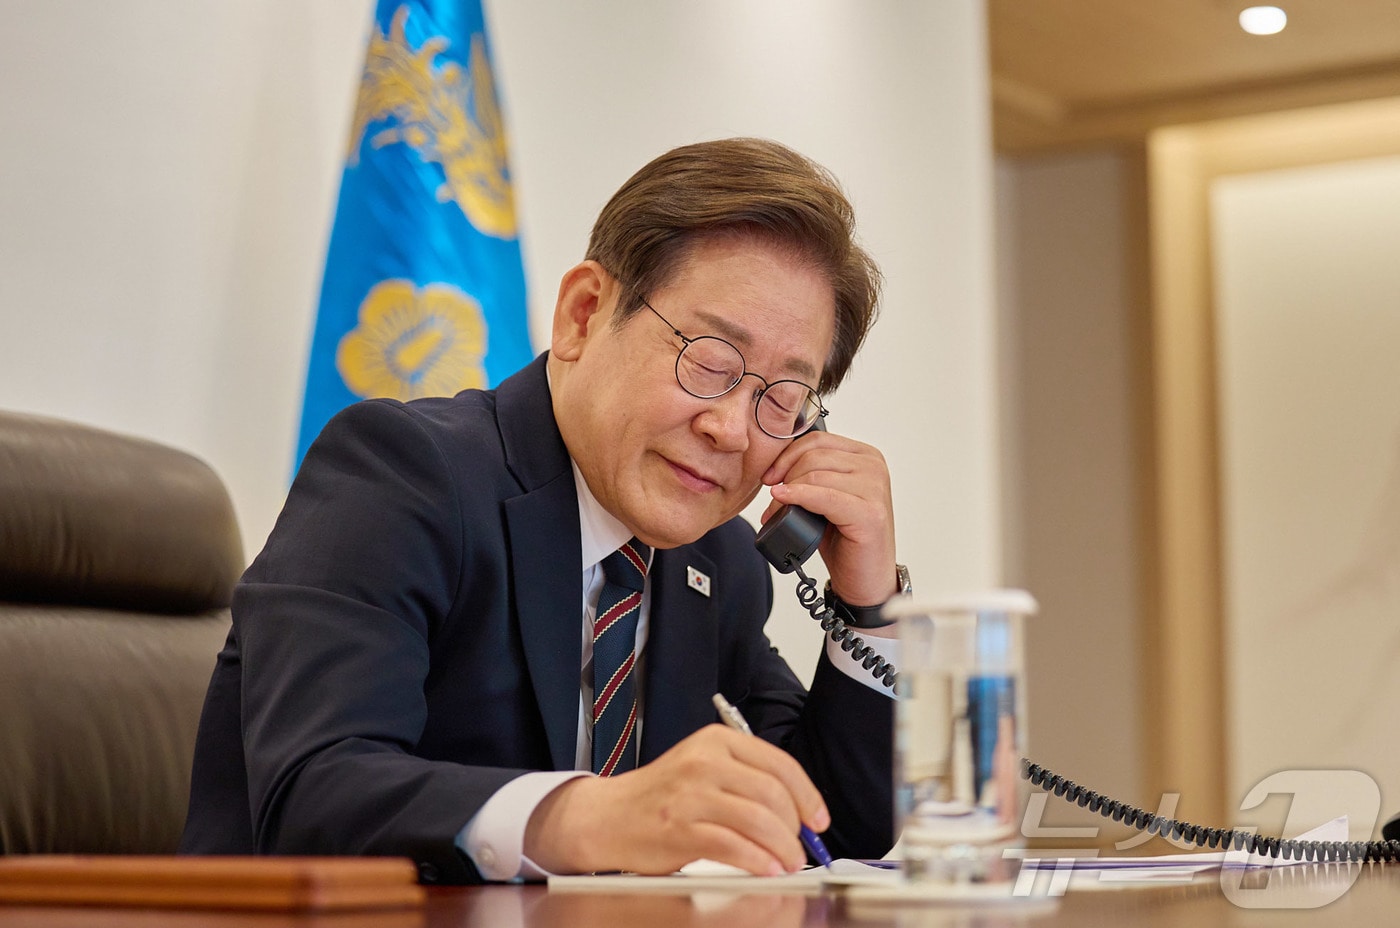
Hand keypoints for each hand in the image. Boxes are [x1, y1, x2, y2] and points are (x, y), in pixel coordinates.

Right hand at [522, 724, 829, 875]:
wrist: (608, 816)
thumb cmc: (662, 797)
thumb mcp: (704, 769)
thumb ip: (747, 781)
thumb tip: (800, 813)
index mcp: (716, 740)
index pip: (780, 764)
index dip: (808, 796)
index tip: (819, 821)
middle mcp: (704, 762)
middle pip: (773, 794)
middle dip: (796, 827)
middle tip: (802, 849)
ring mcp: (690, 795)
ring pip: (758, 820)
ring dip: (783, 848)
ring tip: (788, 863)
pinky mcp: (680, 829)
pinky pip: (734, 846)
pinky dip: (758, 861)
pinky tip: (767, 869)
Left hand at [759, 429, 897, 607]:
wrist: (865, 579)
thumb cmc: (846, 539)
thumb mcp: (825, 497)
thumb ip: (810, 474)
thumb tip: (773, 468)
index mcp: (865, 457)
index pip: (818, 440)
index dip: (787, 455)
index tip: (770, 475)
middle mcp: (874, 467)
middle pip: (815, 455)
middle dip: (785, 475)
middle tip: (772, 499)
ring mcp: (875, 489)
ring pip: (816, 474)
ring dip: (788, 491)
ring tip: (777, 511)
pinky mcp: (870, 513)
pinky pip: (824, 496)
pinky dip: (799, 496)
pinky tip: (784, 500)